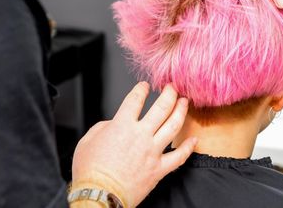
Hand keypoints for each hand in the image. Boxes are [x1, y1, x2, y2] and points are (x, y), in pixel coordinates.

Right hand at [71, 82, 196, 207]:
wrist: (98, 196)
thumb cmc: (90, 171)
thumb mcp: (88, 140)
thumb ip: (104, 127)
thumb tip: (114, 125)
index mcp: (121, 125)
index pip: (135, 99)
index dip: (141, 89)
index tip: (144, 86)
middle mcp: (140, 135)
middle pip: (161, 107)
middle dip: (169, 93)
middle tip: (172, 87)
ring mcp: (152, 152)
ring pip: (173, 126)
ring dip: (181, 111)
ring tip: (184, 102)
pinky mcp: (158, 169)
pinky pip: (179, 157)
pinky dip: (188, 147)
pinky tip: (194, 140)